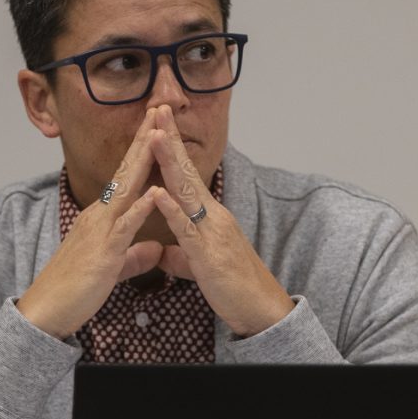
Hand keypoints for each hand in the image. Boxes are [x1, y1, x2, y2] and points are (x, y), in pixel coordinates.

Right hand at [17, 108, 163, 338]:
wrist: (47, 311)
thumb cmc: (76, 290)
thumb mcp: (113, 268)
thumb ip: (134, 256)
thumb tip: (155, 248)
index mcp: (103, 217)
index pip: (127, 176)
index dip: (143, 150)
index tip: (158, 125)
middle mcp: (100, 216)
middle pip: (126, 171)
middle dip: (144, 140)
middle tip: (159, 108)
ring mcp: (100, 231)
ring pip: (125, 189)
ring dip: (143, 161)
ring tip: (159, 134)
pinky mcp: (102, 253)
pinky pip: (124, 227)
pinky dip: (140, 209)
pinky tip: (154, 193)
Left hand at [148, 106, 293, 337]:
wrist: (262, 311)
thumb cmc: (234, 288)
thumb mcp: (202, 267)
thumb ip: (183, 256)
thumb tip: (167, 253)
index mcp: (209, 217)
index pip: (186, 176)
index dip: (172, 149)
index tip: (158, 123)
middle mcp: (212, 216)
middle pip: (187, 172)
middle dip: (171, 140)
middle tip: (158, 108)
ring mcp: (211, 232)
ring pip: (187, 191)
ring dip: (169, 163)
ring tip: (156, 135)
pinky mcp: (208, 254)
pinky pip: (187, 228)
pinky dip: (171, 209)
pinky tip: (157, 191)